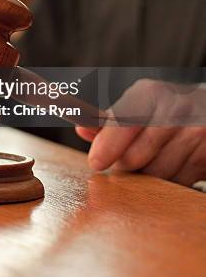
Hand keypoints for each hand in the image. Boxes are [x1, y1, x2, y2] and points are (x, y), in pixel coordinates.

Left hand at [76, 79, 205, 185]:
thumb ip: (110, 120)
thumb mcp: (138, 105)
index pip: (124, 122)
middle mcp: (176, 110)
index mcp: (151, 93)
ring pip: (157, 174)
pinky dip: (170, 180)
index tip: (95, 162)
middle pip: (136, 156)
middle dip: (125, 164)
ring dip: (148, 175)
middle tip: (125, 160)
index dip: (108, 144)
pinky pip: (179, 183)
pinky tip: (174, 163)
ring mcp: (197, 132)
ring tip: (154, 158)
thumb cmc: (164, 109)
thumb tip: (82, 129)